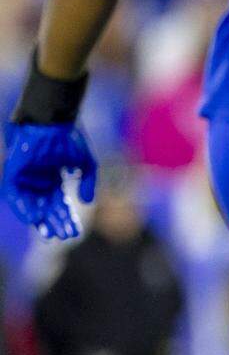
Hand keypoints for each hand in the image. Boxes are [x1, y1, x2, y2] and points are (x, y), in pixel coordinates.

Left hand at [3, 121, 95, 239]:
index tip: (74, 233)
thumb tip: (86, 202)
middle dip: (54, 222)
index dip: (67, 218)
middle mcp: (39, 178)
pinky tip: (35, 218)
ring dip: (40, 219)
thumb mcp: (86, 163)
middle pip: (46, 206)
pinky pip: (15, 193)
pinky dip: (23, 207)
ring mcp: (26, 175)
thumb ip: (87, 183)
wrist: (53, 117)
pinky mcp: (14, 169)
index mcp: (54, 176)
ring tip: (49, 232)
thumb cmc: (70, 137)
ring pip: (31, 203)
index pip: (59, 203)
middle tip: (62, 236)